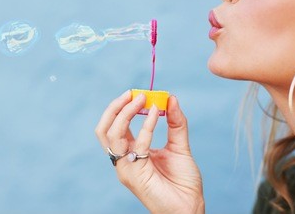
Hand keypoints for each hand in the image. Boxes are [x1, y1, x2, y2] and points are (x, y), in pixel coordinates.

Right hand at [95, 90, 204, 213]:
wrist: (190, 207)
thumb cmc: (182, 182)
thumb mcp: (179, 146)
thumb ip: (175, 123)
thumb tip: (171, 98)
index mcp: (129, 152)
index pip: (114, 126)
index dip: (122, 108)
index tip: (138, 93)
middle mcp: (123, 160)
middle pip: (104, 129)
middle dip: (115, 108)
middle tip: (132, 93)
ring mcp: (126, 168)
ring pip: (112, 134)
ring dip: (125, 113)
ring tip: (142, 99)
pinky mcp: (134, 174)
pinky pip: (137, 144)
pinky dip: (146, 125)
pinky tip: (156, 113)